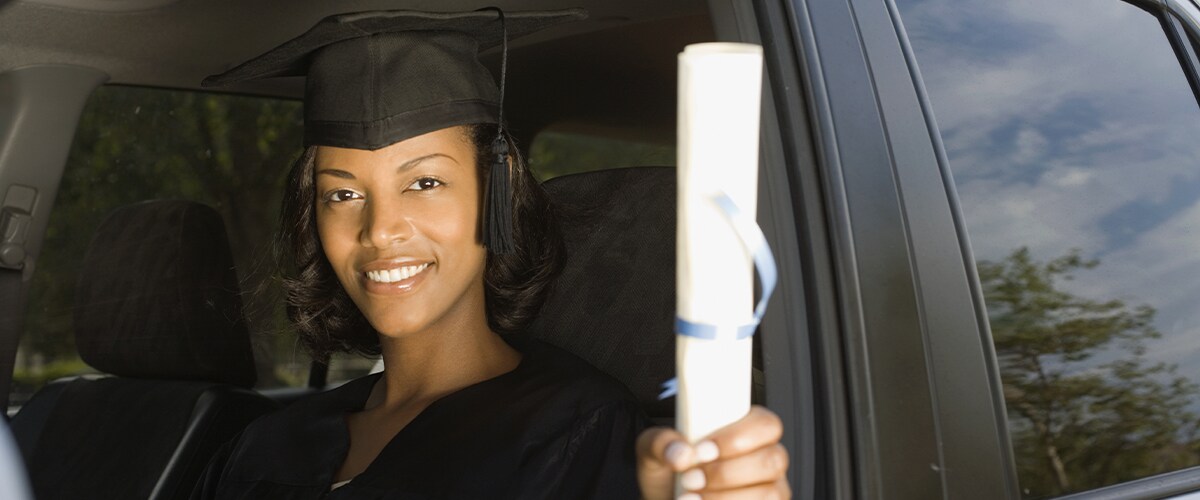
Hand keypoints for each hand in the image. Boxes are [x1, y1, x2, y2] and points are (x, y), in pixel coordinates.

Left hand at [636, 405, 789, 498]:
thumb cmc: (669, 473)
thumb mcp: (654, 451)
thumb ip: (660, 442)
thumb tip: (681, 453)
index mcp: (746, 429)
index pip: (766, 423)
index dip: (736, 438)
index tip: (702, 451)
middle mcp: (766, 457)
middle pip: (771, 460)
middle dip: (725, 473)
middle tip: (690, 479)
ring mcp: (771, 488)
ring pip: (768, 492)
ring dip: (725, 497)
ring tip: (691, 497)